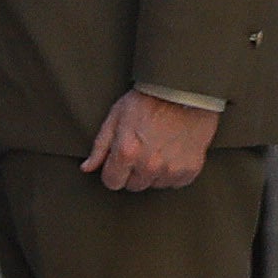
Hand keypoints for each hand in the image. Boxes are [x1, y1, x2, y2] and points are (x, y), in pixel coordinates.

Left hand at [83, 90, 212, 193]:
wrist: (185, 92)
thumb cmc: (148, 100)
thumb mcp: (116, 116)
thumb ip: (100, 146)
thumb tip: (87, 168)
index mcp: (127, 153)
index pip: (112, 182)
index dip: (113, 171)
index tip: (119, 161)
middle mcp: (149, 166)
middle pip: (133, 185)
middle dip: (133, 171)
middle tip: (142, 149)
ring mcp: (171, 169)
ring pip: (155, 184)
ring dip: (154, 172)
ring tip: (159, 148)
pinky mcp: (190, 170)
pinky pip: (176, 182)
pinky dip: (174, 171)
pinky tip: (173, 152)